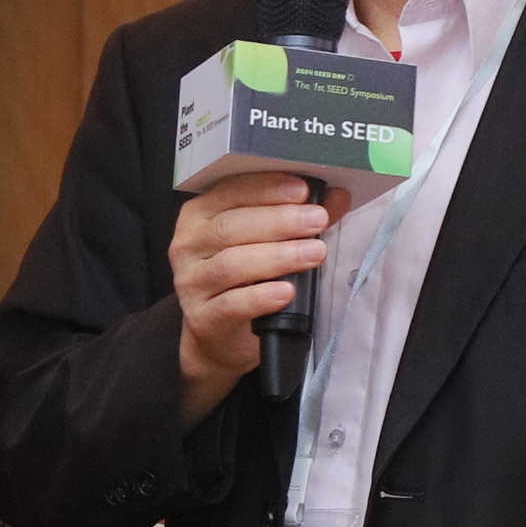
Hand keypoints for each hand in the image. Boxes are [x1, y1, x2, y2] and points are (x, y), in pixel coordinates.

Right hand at [173, 175, 328, 421]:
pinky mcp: (202, 318)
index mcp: (200, 215)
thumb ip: (298, 217)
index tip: (302, 189)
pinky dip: (261, 297)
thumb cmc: (246, 280)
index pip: (230, 192)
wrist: (222, 338)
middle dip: (279, 221)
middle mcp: (188, 245)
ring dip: (277, 257)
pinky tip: (286, 292)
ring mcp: (191, 283)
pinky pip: (231, 305)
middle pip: (231, 226)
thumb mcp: (269, 242)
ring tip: (314, 253)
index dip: (267, 189)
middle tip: (317, 220)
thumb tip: (337, 196)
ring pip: (231, 264)